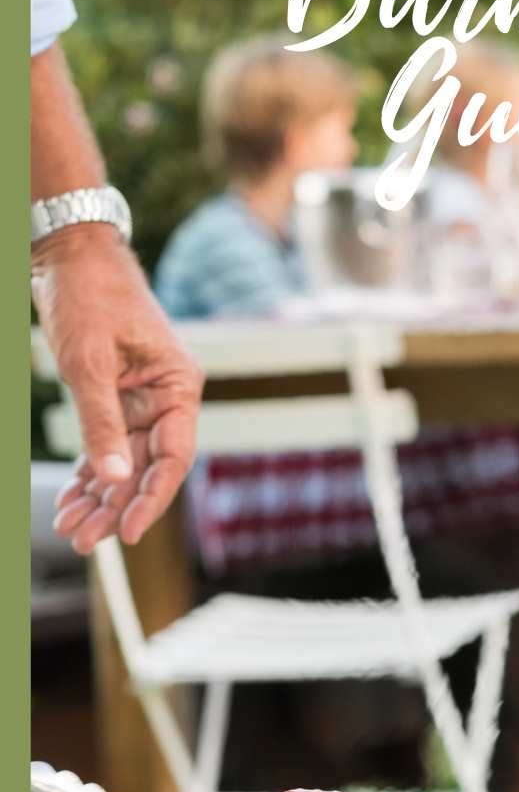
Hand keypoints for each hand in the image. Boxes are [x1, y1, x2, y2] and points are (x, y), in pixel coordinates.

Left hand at [32, 223, 202, 552]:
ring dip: (98, 496)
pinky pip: (107, 445)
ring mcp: (140, 400)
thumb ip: (102, 422)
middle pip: (146, 468)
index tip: (127, 533)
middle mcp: (165, 399)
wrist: (69, 252)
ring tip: (70, 527)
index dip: (151, 500)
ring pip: (124, 463)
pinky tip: (72, 499)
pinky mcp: (115, 397)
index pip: (172, 458)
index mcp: (177, 387)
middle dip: (115, 506)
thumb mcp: (89, 362)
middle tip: (84, 539)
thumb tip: (114, 478)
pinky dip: (89, 472)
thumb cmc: (89, 295)